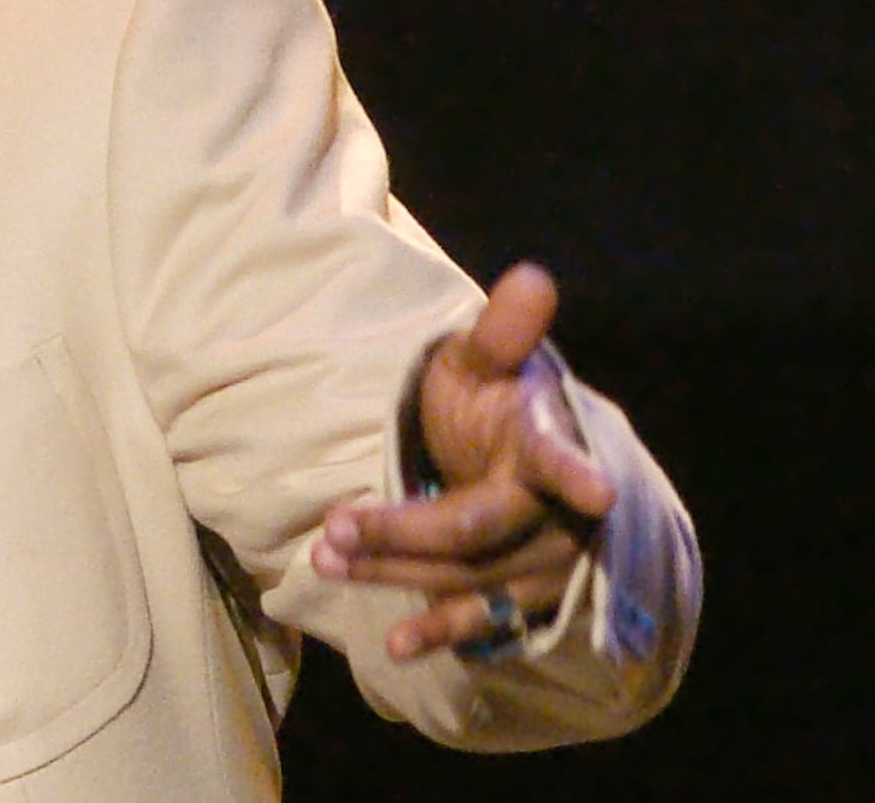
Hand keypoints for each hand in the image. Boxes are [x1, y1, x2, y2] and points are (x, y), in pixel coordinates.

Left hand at [313, 263, 615, 660]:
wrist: (521, 455)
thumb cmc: (498, 401)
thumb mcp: (488, 361)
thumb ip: (503, 331)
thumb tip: (531, 275)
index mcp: (551, 444)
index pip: (564, 457)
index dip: (576, 472)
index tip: (596, 492)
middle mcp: (558, 512)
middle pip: (476, 528)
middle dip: (402, 530)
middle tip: (332, 528)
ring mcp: (546, 561)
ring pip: (468, 575)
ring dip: (396, 573)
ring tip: (326, 560)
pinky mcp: (527, 596)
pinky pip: (486, 621)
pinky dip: (442, 632)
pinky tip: (394, 646)